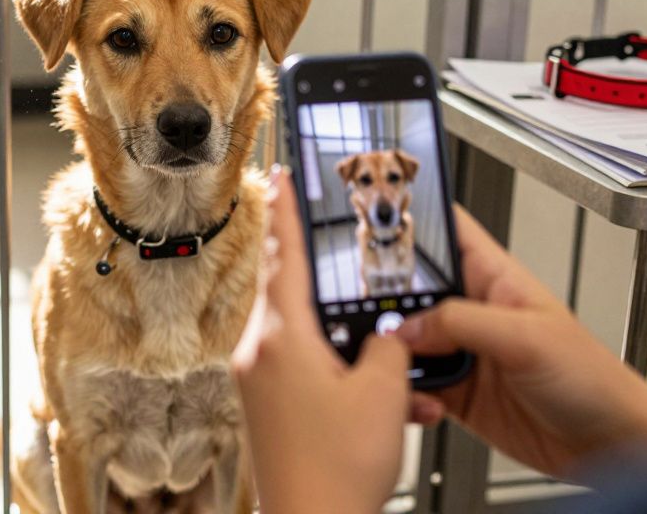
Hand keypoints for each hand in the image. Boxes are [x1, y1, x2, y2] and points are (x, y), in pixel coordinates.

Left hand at [233, 168, 410, 513]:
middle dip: (313, 262)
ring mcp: (260, 382)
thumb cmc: (334, 473)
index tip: (283, 173)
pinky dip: (339, 364)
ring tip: (370, 325)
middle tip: (319, 225)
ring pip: (302, 330)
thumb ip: (386, 348)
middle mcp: (260, 355)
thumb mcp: (381, 395)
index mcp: (280, 339)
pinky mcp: (269, 407)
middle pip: (288, 288)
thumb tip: (385, 333)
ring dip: (339, 326)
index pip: (283, 255)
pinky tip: (377, 385)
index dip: (286, 209)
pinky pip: (303, 365)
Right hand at [397, 206, 646, 485]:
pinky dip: (402, 390)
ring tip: (383, 357)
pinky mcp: (456, 392)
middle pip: (411, 290)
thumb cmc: (594, 380)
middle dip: (384, 298)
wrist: (611, 445)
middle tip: (363, 310)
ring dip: (390, 350)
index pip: (447, 232)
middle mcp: (473, 311)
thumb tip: (407, 326)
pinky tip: (411, 395)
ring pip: (405, 340)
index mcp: (495, 279)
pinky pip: (413, 384)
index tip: (371, 222)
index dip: (411, 220)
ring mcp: (462, 352)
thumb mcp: (527, 339)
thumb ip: (462, 323)